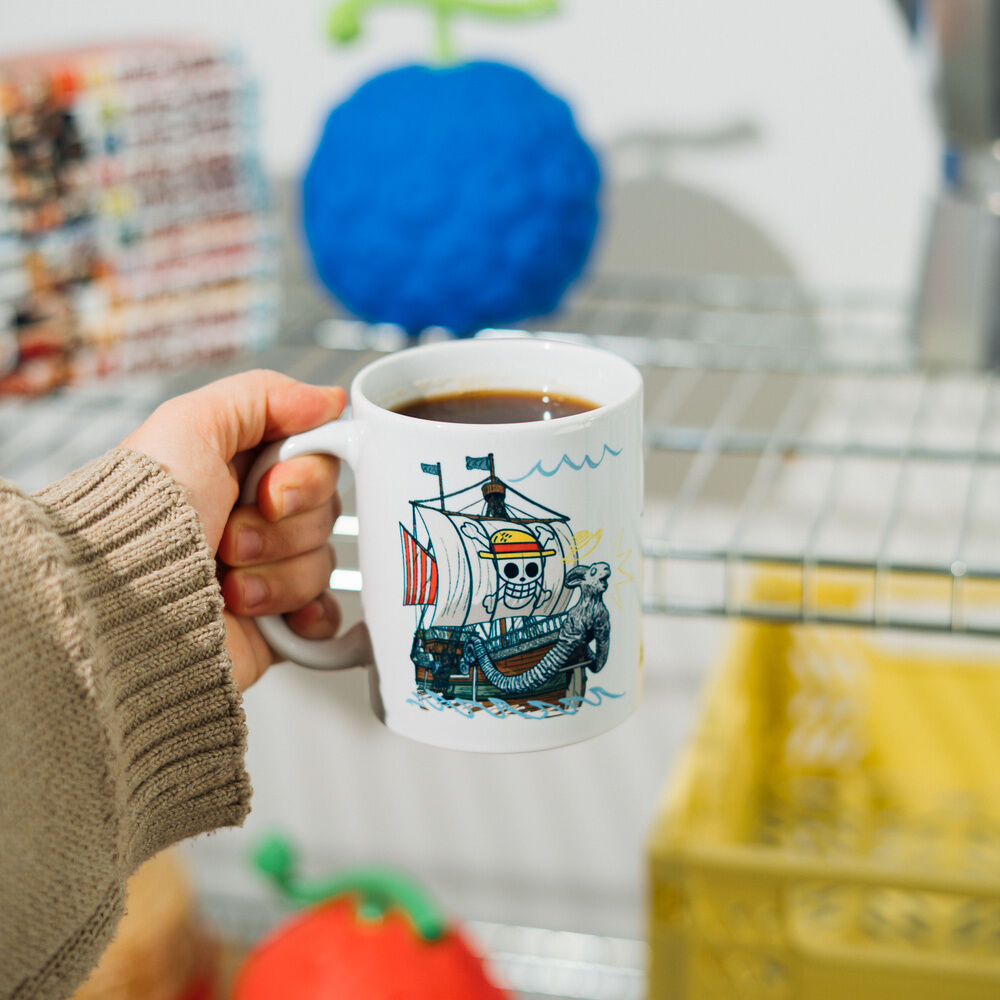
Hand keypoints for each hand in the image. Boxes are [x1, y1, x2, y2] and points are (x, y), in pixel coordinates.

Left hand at [122, 369, 346, 690]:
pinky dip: (308, 616)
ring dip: (277, 578)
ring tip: (227, 584)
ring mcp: (268, 572)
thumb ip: (264, 396)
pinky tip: (278, 618)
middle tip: (230, 538)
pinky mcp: (276, 624)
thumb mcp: (190, 426)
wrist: (124, 613)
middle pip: (325, 514)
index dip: (306, 478)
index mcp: (241, 470)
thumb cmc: (140, 522)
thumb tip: (329, 399)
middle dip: (280, 531)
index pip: (319, 462)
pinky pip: (327, 614)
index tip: (270, 490)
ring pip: (324, 565)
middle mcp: (256, 518)